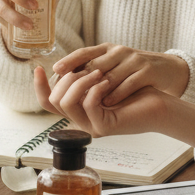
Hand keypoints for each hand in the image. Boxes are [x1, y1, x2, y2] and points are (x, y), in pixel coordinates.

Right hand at [33, 65, 168, 137]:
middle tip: (87, 68)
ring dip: (79, 81)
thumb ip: (82, 76)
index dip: (39, 86)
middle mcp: (80, 121)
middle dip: (65, 78)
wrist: (156, 105)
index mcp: (77, 110)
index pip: (47, 102)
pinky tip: (106, 81)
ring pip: (67, 103)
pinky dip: (94, 88)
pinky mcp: (103, 128)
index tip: (38, 67)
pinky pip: (88, 105)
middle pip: (53, 100)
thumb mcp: (100, 79)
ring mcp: (90, 126)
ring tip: (98, 72)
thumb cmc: (131, 90)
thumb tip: (60, 66)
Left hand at [52, 44, 189, 104]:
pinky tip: (109, 103)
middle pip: (95, 64)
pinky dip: (117, 94)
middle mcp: (118, 51)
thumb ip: (92, 72)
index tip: (55, 70)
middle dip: (80, 79)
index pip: (84, 52)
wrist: (166, 70)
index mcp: (106, 49)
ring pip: (110, 75)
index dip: (69, 61)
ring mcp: (133, 60)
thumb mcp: (112, 66)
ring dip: (98, 89)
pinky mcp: (147, 70)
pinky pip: (129, 82)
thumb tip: (63, 83)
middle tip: (69, 93)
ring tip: (87, 102)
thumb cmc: (133, 71)